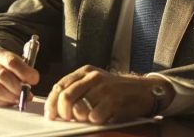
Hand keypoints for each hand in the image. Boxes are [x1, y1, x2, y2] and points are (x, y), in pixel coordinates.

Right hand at [0, 48, 39, 106]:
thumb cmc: (7, 69)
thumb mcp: (16, 64)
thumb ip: (24, 72)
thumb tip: (30, 86)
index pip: (11, 61)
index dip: (24, 72)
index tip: (34, 80)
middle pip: (2, 75)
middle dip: (17, 87)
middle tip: (26, 93)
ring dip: (10, 96)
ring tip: (19, 99)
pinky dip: (2, 102)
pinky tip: (9, 102)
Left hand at [45, 65, 164, 123]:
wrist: (142, 90)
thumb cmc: (115, 89)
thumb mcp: (94, 81)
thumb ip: (76, 89)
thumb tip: (56, 106)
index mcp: (85, 71)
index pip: (60, 86)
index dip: (51, 103)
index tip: (50, 115)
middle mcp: (93, 77)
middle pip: (66, 97)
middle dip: (63, 113)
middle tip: (67, 120)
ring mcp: (104, 89)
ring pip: (79, 109)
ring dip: (80, 118)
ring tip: (88, 117)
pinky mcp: (114, 101)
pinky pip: (94, 117)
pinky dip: (94, 121)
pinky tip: (100, 118)